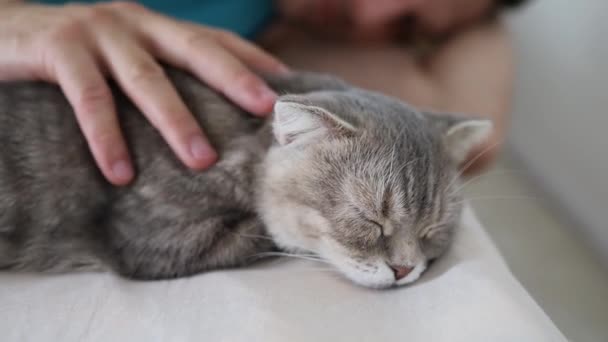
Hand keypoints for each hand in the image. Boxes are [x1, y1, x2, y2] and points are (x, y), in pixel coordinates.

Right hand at [0, 1, 287, 184]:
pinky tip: (121, 173)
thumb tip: (208, 114)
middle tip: (265, 111)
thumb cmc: (75, 54)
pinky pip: (88, 97)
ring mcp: (97, 31)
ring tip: (202, 161)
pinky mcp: (58, 47)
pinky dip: (106, 136)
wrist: (3, 30)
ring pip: (146, 78)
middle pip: (195, 50)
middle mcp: (134, 22)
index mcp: (155, 26)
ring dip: (175, 121)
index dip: (253, 61)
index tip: (289, 88)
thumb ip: (163, 72)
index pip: (214, 40)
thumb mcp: (125, 57)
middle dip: (233, 79)